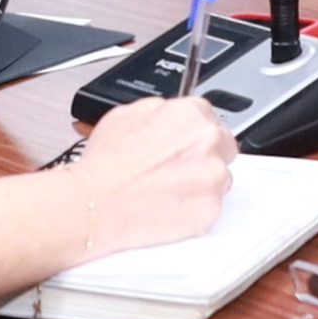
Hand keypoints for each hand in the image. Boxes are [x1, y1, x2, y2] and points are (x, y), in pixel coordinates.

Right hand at [67, 94, 236, 256]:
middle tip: (174, 170)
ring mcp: (213, 176)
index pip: (210, 119)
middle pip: (222, 147)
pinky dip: (195, 208)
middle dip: (202, 158)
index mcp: (190, 113)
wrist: (95, 202)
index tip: (183, 147)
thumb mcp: (124, 115)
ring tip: (166, 190)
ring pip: (219, 179)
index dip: (193, 136)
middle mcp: (208, 140)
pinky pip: (211, 207)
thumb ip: (158, 109)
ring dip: (200, 184)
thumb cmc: (105, 164)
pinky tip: (169, 205)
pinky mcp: (211, 208)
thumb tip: (168, 112)